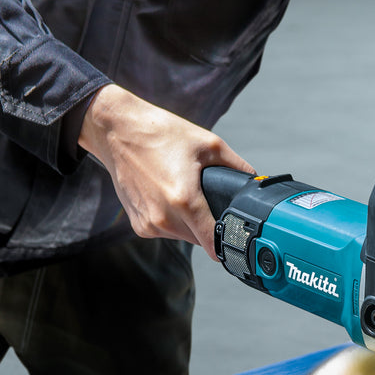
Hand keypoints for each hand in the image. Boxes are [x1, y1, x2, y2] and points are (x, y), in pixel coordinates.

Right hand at [77, 84, 253, 259]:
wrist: (117, 130)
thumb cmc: (160, 134)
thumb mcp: (210, 144)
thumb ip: (239, 167)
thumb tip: (257, 183)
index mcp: (184, 201)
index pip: (214, 243)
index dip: (229, 244)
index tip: (237, 242)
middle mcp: (164, 218)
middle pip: (201, 240)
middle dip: (209, 226)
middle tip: (208, 201)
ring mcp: (149, 224)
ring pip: (183, 237)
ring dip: (190, 224)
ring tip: (185, 194)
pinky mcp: (138, 225)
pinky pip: (166, 231)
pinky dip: (172, 220)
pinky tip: (167, 197)